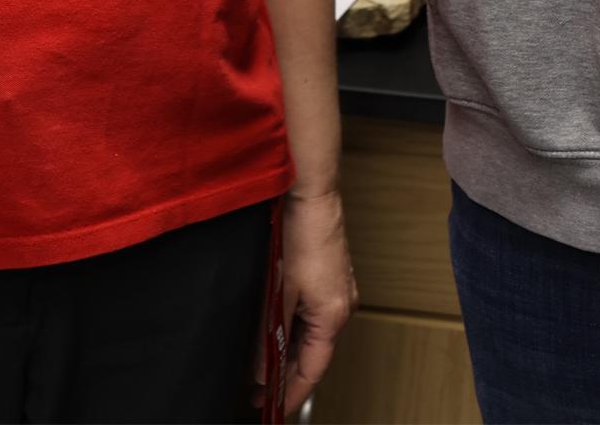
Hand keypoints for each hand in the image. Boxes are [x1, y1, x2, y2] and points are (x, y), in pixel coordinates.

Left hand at [268, 189, 356, 415]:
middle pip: (315, 354)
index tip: (271, 408)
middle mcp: (342, 307)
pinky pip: (313, 317)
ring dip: (289, 353)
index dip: (291, 392)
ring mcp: (338, 291)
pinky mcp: (331, 278)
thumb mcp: (276, 294)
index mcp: (333, 316)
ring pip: (312, 336)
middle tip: (258, 392)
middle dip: (288, 375)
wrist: (311, 196)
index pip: (313, 369)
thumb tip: (258, 369)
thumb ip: (266, 336)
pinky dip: (293, 332)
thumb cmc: (301, 239)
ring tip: (261, 367)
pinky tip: (273, 332)